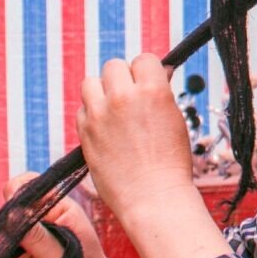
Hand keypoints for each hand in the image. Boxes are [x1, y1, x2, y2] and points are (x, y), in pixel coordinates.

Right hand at [2, 173, 122, 257]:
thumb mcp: (61, 255)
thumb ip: (37, 236)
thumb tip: (12, 215)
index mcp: (57, 207)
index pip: (30, 187)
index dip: (16, 192)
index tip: (11, 206)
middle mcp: (39, 217)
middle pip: (10, 205)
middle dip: (4, 220)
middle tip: (7, 241)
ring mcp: (26, 234)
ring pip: (0, 226)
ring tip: (4, 256)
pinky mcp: (16, 252)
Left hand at [77, 53, 194, 223]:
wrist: (153, 198)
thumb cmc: (170, 163)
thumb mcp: (174, 119)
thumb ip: (159, 93)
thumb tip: (155, 74)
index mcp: (152, 90)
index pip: (143, 59)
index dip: (146, 72)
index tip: (147, 83)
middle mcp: (123, 97)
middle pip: (114, 66)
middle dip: (123, 79)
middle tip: (130, 99)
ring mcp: (100, 114)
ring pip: (91, 82)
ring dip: (101, 92)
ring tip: (113, 111)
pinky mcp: (85, 132)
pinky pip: (82, 109)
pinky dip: (91, 114)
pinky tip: (105, 130)